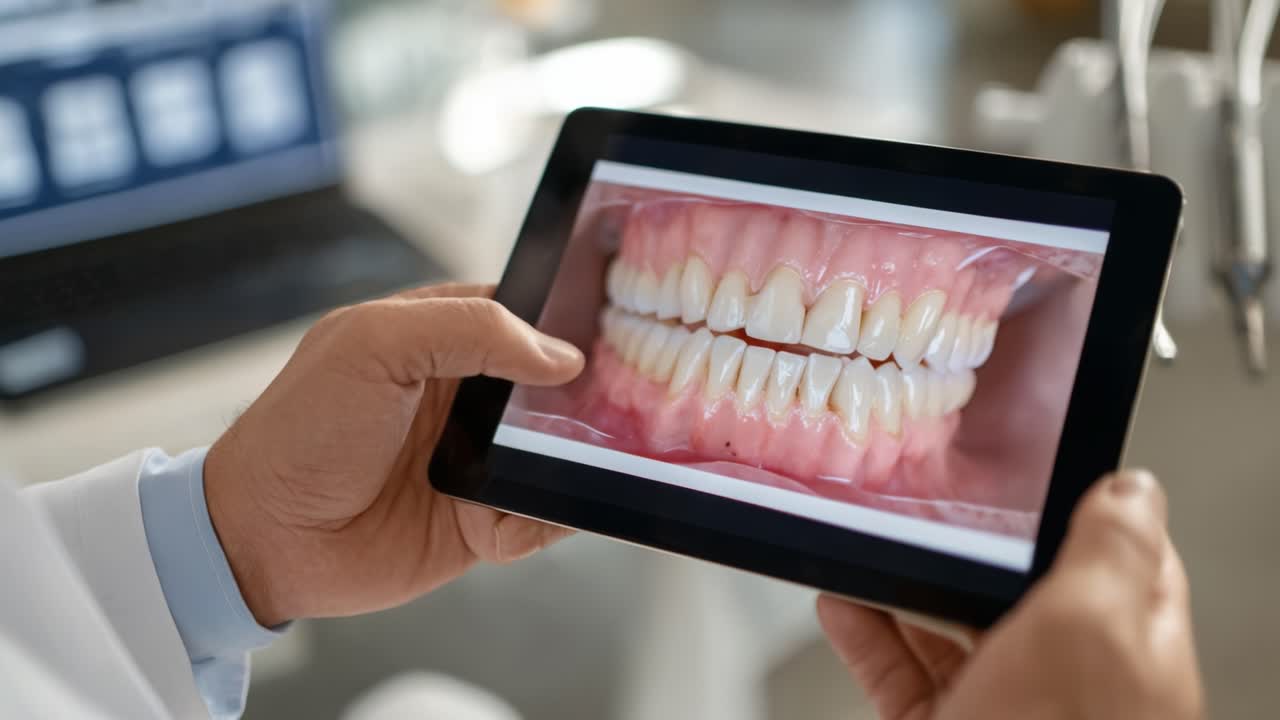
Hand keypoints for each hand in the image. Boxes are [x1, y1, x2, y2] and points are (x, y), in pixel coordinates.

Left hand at [204, 284, 584, 626]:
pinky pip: (542, 516)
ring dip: (582, 452)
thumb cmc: (301, 432)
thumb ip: (470, 330)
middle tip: (625, 388)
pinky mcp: (480, 522)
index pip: (518, 311)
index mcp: (434, 338)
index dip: (562, 313)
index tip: (606, 318)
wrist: (263, 540)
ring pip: (558, 449)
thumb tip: (560, 354)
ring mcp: (474, 460)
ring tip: (604, 450)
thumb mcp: (375, 346)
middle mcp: (461, 396)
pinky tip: (549, 507)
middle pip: (552, 382)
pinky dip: (555, 514)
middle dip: (588, 386)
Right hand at [818, 470, 1202, 719]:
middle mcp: (1068, 681)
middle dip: (968, 544)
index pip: (1120, 555)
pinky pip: (900, 674)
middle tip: (923, 504)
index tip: (1025, 469)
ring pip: (952, 629)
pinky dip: (867, 636)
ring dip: (904, 584)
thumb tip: (1132, 485)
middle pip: (1020, 588)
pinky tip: (842, 605)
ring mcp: (1003, 711)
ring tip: (866, 546)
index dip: (1075, 506)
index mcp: (1128, 648)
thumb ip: (1114, 551)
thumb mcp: (1093, 630)